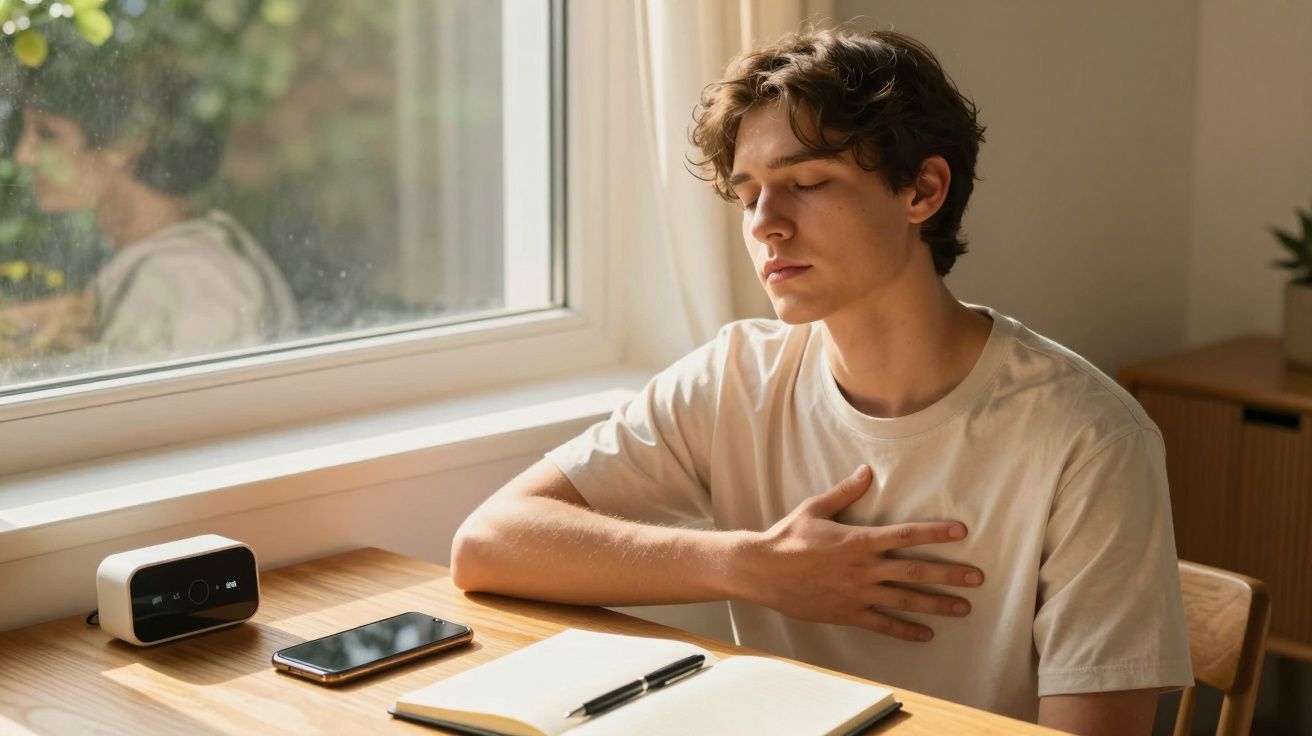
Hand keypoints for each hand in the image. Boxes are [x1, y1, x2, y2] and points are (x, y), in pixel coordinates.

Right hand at [737, 464, 983, 641]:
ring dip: (937, 605)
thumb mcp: (815, 508)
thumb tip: (865, 471)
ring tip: (964, 609)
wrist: (762, 571)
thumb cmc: (788, 537)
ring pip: (905, 600)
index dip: (935, 533)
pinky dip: (905, 631)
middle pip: (915, 571)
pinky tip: (927, 635)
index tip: (962, 532)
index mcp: (859, 540)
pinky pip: (882, 624)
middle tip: (977, 578)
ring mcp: (857, 593)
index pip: (906, 535)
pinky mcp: (848, 612)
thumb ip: (844, 492)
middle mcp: (864, 568)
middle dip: (949, 574)